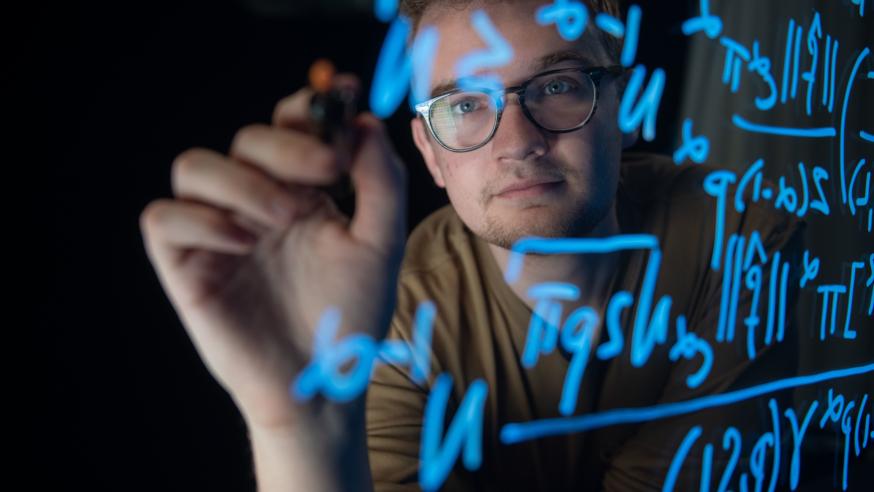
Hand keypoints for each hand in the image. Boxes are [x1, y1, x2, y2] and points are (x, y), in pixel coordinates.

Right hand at [140, 86, 406, 430]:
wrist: (321, 383)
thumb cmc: (350, 315)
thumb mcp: (380, 245)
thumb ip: (380, 182)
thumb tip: (365, 122)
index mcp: (300, 192)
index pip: (288, 125)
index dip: (307, 107)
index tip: (338, 100)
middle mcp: (255, 204)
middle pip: (245, 137)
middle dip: (285, 145)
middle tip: (325, 174)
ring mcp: (217, 232)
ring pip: (195, 165)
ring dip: (244, 181)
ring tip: (286, 219)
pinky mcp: (185, 265)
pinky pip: (163, 217)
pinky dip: (200, 219)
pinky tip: (243, 243)